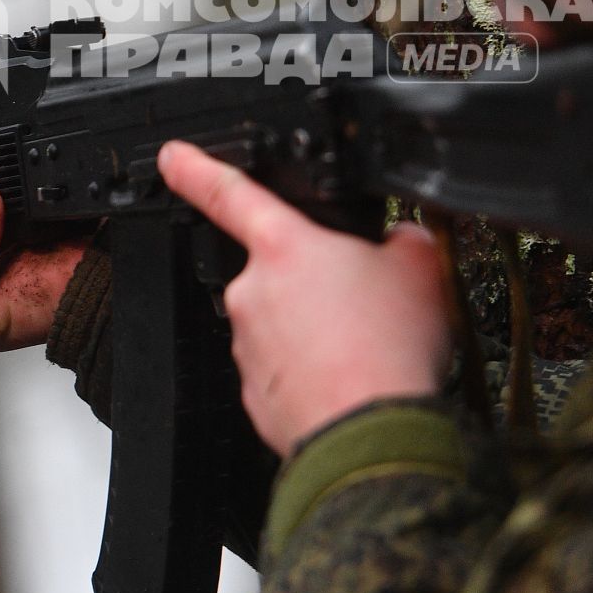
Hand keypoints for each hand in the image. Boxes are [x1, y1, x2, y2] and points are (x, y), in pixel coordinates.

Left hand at [157, 140, 452, 454]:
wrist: (373, 436)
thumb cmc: (389, 350)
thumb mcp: (420, 268)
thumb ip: (401, 240)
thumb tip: (401, 243)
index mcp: (284, 247)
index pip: (229, 193)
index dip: (197, 168)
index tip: (172, 156)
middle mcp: (254, 293)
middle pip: (281, 274)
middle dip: (318, 286)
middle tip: (366, 307)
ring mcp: (250, 347)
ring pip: (285, 327)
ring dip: (319, 333)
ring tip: (367, 349)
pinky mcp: (257, 396)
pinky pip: (286, 372)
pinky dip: (315, 374)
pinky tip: (351, 380)